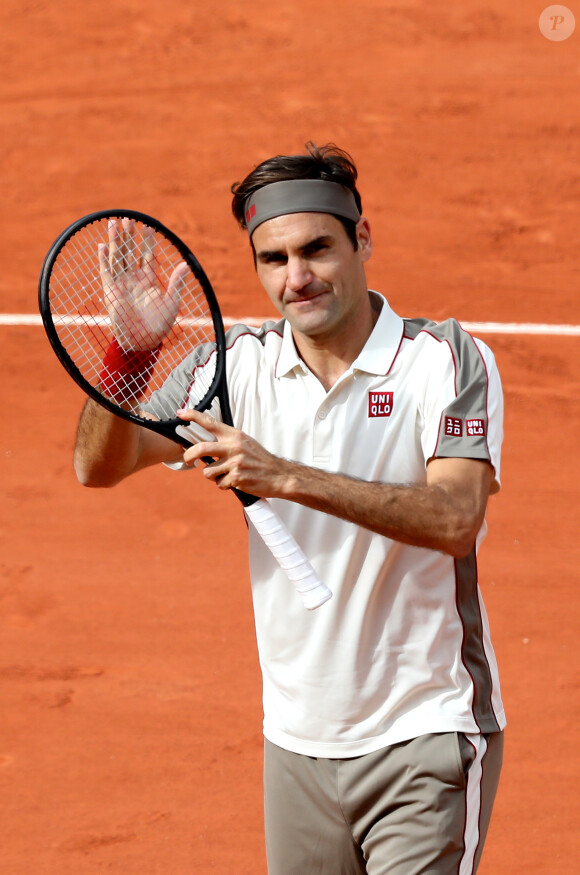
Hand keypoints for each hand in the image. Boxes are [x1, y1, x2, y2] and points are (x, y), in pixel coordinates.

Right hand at [98, 218, 188, 350]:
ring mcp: (122, 283)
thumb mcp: (172, 302)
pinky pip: (106, 272)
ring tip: (114, 223)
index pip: (148, 254)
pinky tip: (102, 246)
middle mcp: (134, 279)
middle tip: (128, 218)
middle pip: (130, 251)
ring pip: (117, 257)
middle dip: (129, 235)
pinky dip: (103, 259)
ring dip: (115, 241)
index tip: (148, 225)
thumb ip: (176, 283)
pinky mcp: (111, 291)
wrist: (143, 341)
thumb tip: (185, 265)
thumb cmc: (160, 324)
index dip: (147, 240)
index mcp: (149, 279)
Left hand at [177, 409, 289, 495]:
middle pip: (200, 448)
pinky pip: (219, 484)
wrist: (278, 475)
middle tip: (188, 460)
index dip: (193, 416)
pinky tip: (235, 482)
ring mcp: (235, 463)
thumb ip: (228, 441)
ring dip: (213, 476)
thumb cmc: (260, 460)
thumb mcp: (245, 443)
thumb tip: (206, 446)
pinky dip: (224, 485)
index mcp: (234, 435)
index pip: (210, 422)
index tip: (180, 413)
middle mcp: (233, 447)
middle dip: (189, 456)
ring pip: (208, 471)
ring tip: (225, 475)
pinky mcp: (236, 478)